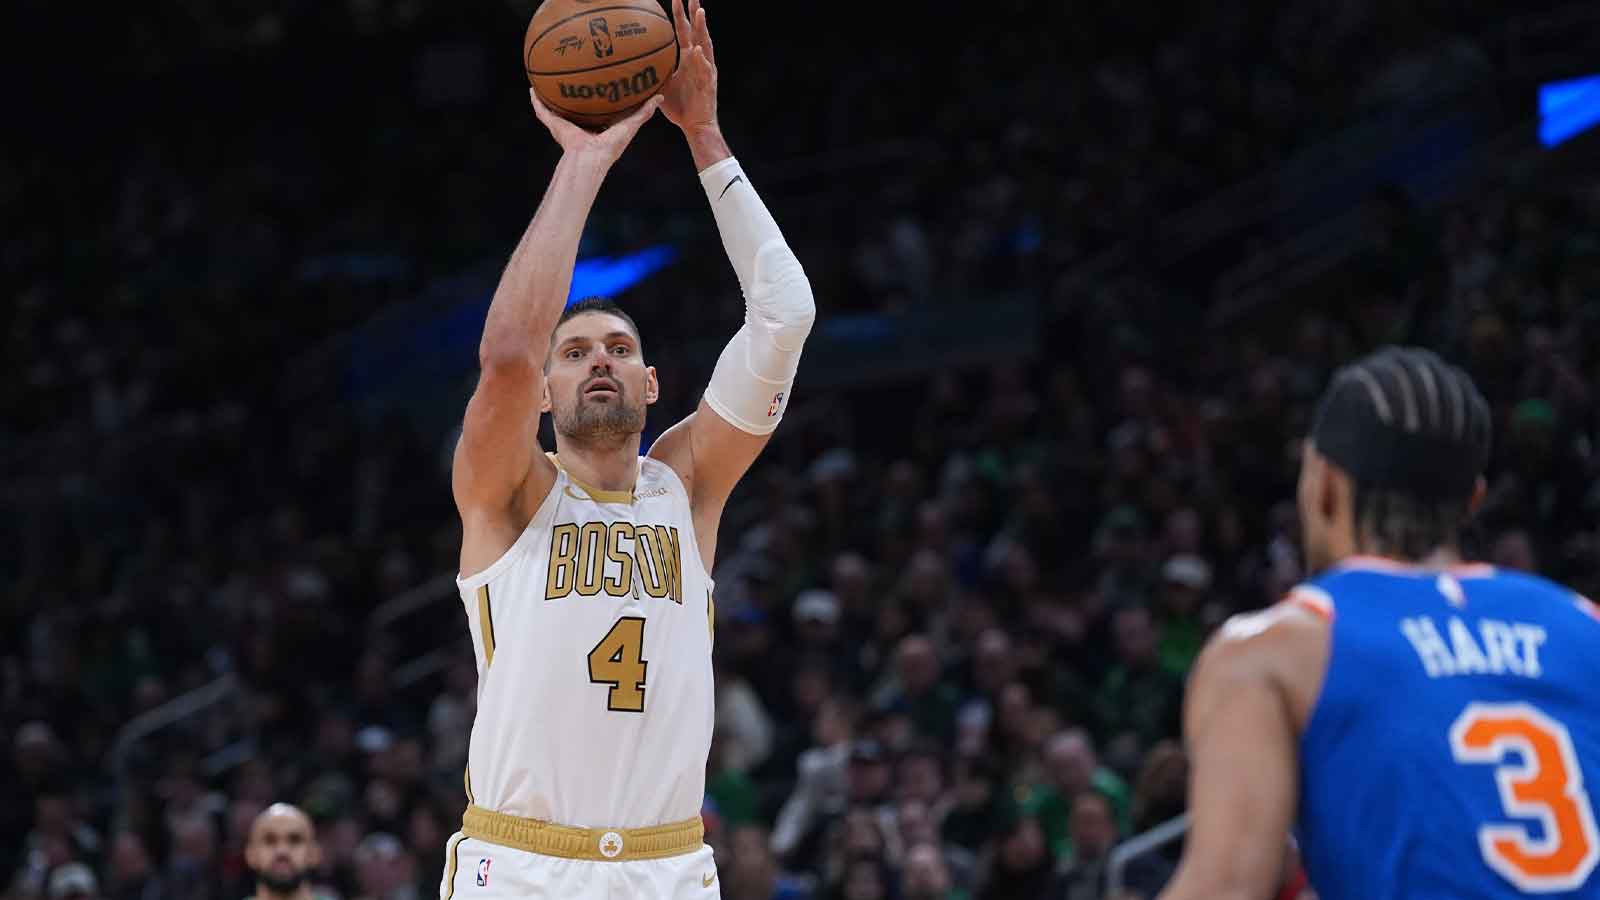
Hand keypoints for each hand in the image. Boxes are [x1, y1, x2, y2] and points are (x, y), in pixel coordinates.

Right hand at [530, 90, 661, 166]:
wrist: (590, 157)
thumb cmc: (611, 145)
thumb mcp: (630, 124)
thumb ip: (643, 112)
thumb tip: (659, 96)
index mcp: (596, 128)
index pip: (596, 110)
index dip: (597, 97)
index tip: (598, 83)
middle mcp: (579, 126)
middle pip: (575, 108)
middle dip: (573, 94)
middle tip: (573, 76)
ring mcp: (565, 126)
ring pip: (556, 108)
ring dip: (552, 96)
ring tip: (547, 79)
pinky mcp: (554, 125)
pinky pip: (542, 111)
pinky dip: (536, 101)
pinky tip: (532, 89)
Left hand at [659, 0, 716, 135]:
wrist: (694, 126)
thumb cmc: (679, 107)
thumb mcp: (660, 85)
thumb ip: (651, 72)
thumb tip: (630, 65)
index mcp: (687, 58)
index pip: (684, 30)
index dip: (680, 14)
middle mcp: (698, 60)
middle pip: (697, 31)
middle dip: (695, 12)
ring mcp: (705, 70)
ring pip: (705, 45)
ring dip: (702, 28)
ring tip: (699, 12)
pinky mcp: (709, 84)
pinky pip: (705, 70)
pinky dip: (702, 60)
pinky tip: (698, 51)